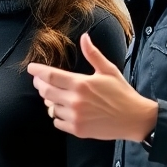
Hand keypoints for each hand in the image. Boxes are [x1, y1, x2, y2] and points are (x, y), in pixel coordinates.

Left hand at [27, 33, 158, 142]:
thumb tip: (84, 37)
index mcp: (81, 84)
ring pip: (51, 107)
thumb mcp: (108, 70)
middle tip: (39, 81)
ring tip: (56, 95)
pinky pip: (57, 122)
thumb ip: (92, 54)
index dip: (38, 71)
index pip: (51, 76)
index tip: (31, 68)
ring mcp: (75, 117)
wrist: (134, 118)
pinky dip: (57, 115)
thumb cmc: (122, 93)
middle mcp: (75, 101)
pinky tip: (64, 110)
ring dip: (50, 100)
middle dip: (40, 85)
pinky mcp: (78, 130)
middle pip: (46, 91)